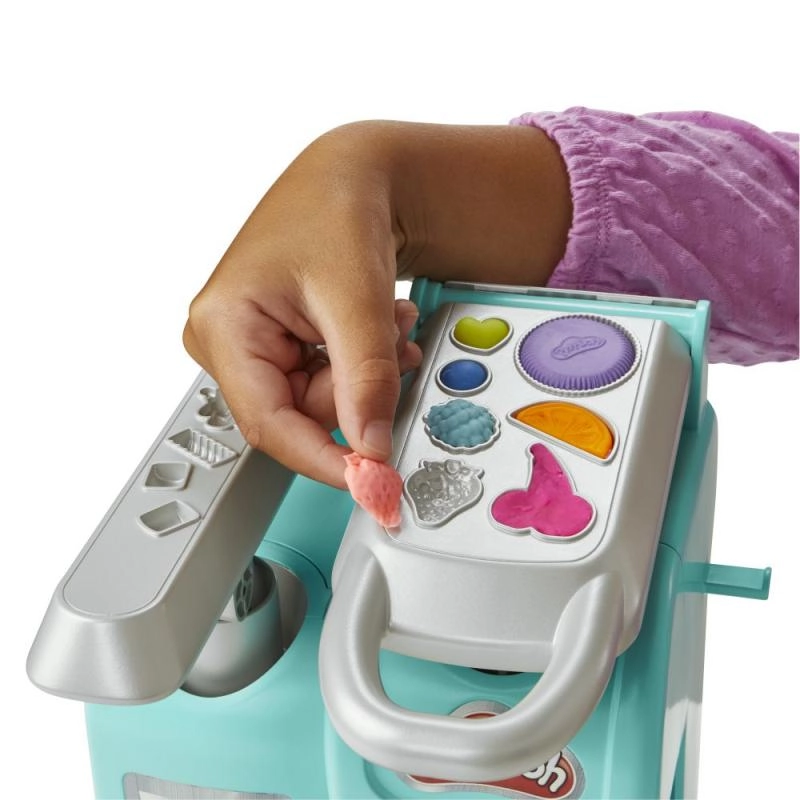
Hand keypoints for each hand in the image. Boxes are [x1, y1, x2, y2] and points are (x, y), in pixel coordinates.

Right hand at [184, 121, 569, 486]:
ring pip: (319, 402)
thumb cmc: (335, 210)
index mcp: (222, 327)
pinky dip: (360, 364)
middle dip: (357, 393)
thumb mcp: (357, 301)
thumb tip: (369, 449)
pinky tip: (375, 326)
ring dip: (365, 374)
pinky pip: (325, 383)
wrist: (351, 177)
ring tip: (385, 323)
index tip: (370, 483)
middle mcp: (226, 341)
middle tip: (391, 349)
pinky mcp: (278, 345)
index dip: (323, 460)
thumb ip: (364, 382)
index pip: (269, 424)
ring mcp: (251, 345)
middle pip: (299, 415)